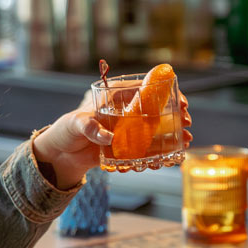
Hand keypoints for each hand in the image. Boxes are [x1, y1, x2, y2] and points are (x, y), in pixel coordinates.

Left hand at [32, 91, 192, 190]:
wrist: (60, 154)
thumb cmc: (66, 130)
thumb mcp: (76, 124)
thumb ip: (89, 127)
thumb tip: (108, 137)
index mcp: (115, 95)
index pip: (146, 88)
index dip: (167, 94)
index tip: (181, 102)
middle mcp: (125, 110)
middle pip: (157, 108)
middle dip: (176, 116)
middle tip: (187, 124)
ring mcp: (128, 129)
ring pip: (156, 129)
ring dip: (173, 136)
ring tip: (184, 144)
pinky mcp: (127, 147)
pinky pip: (147, 148)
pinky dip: (160, 153)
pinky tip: (169, 159)